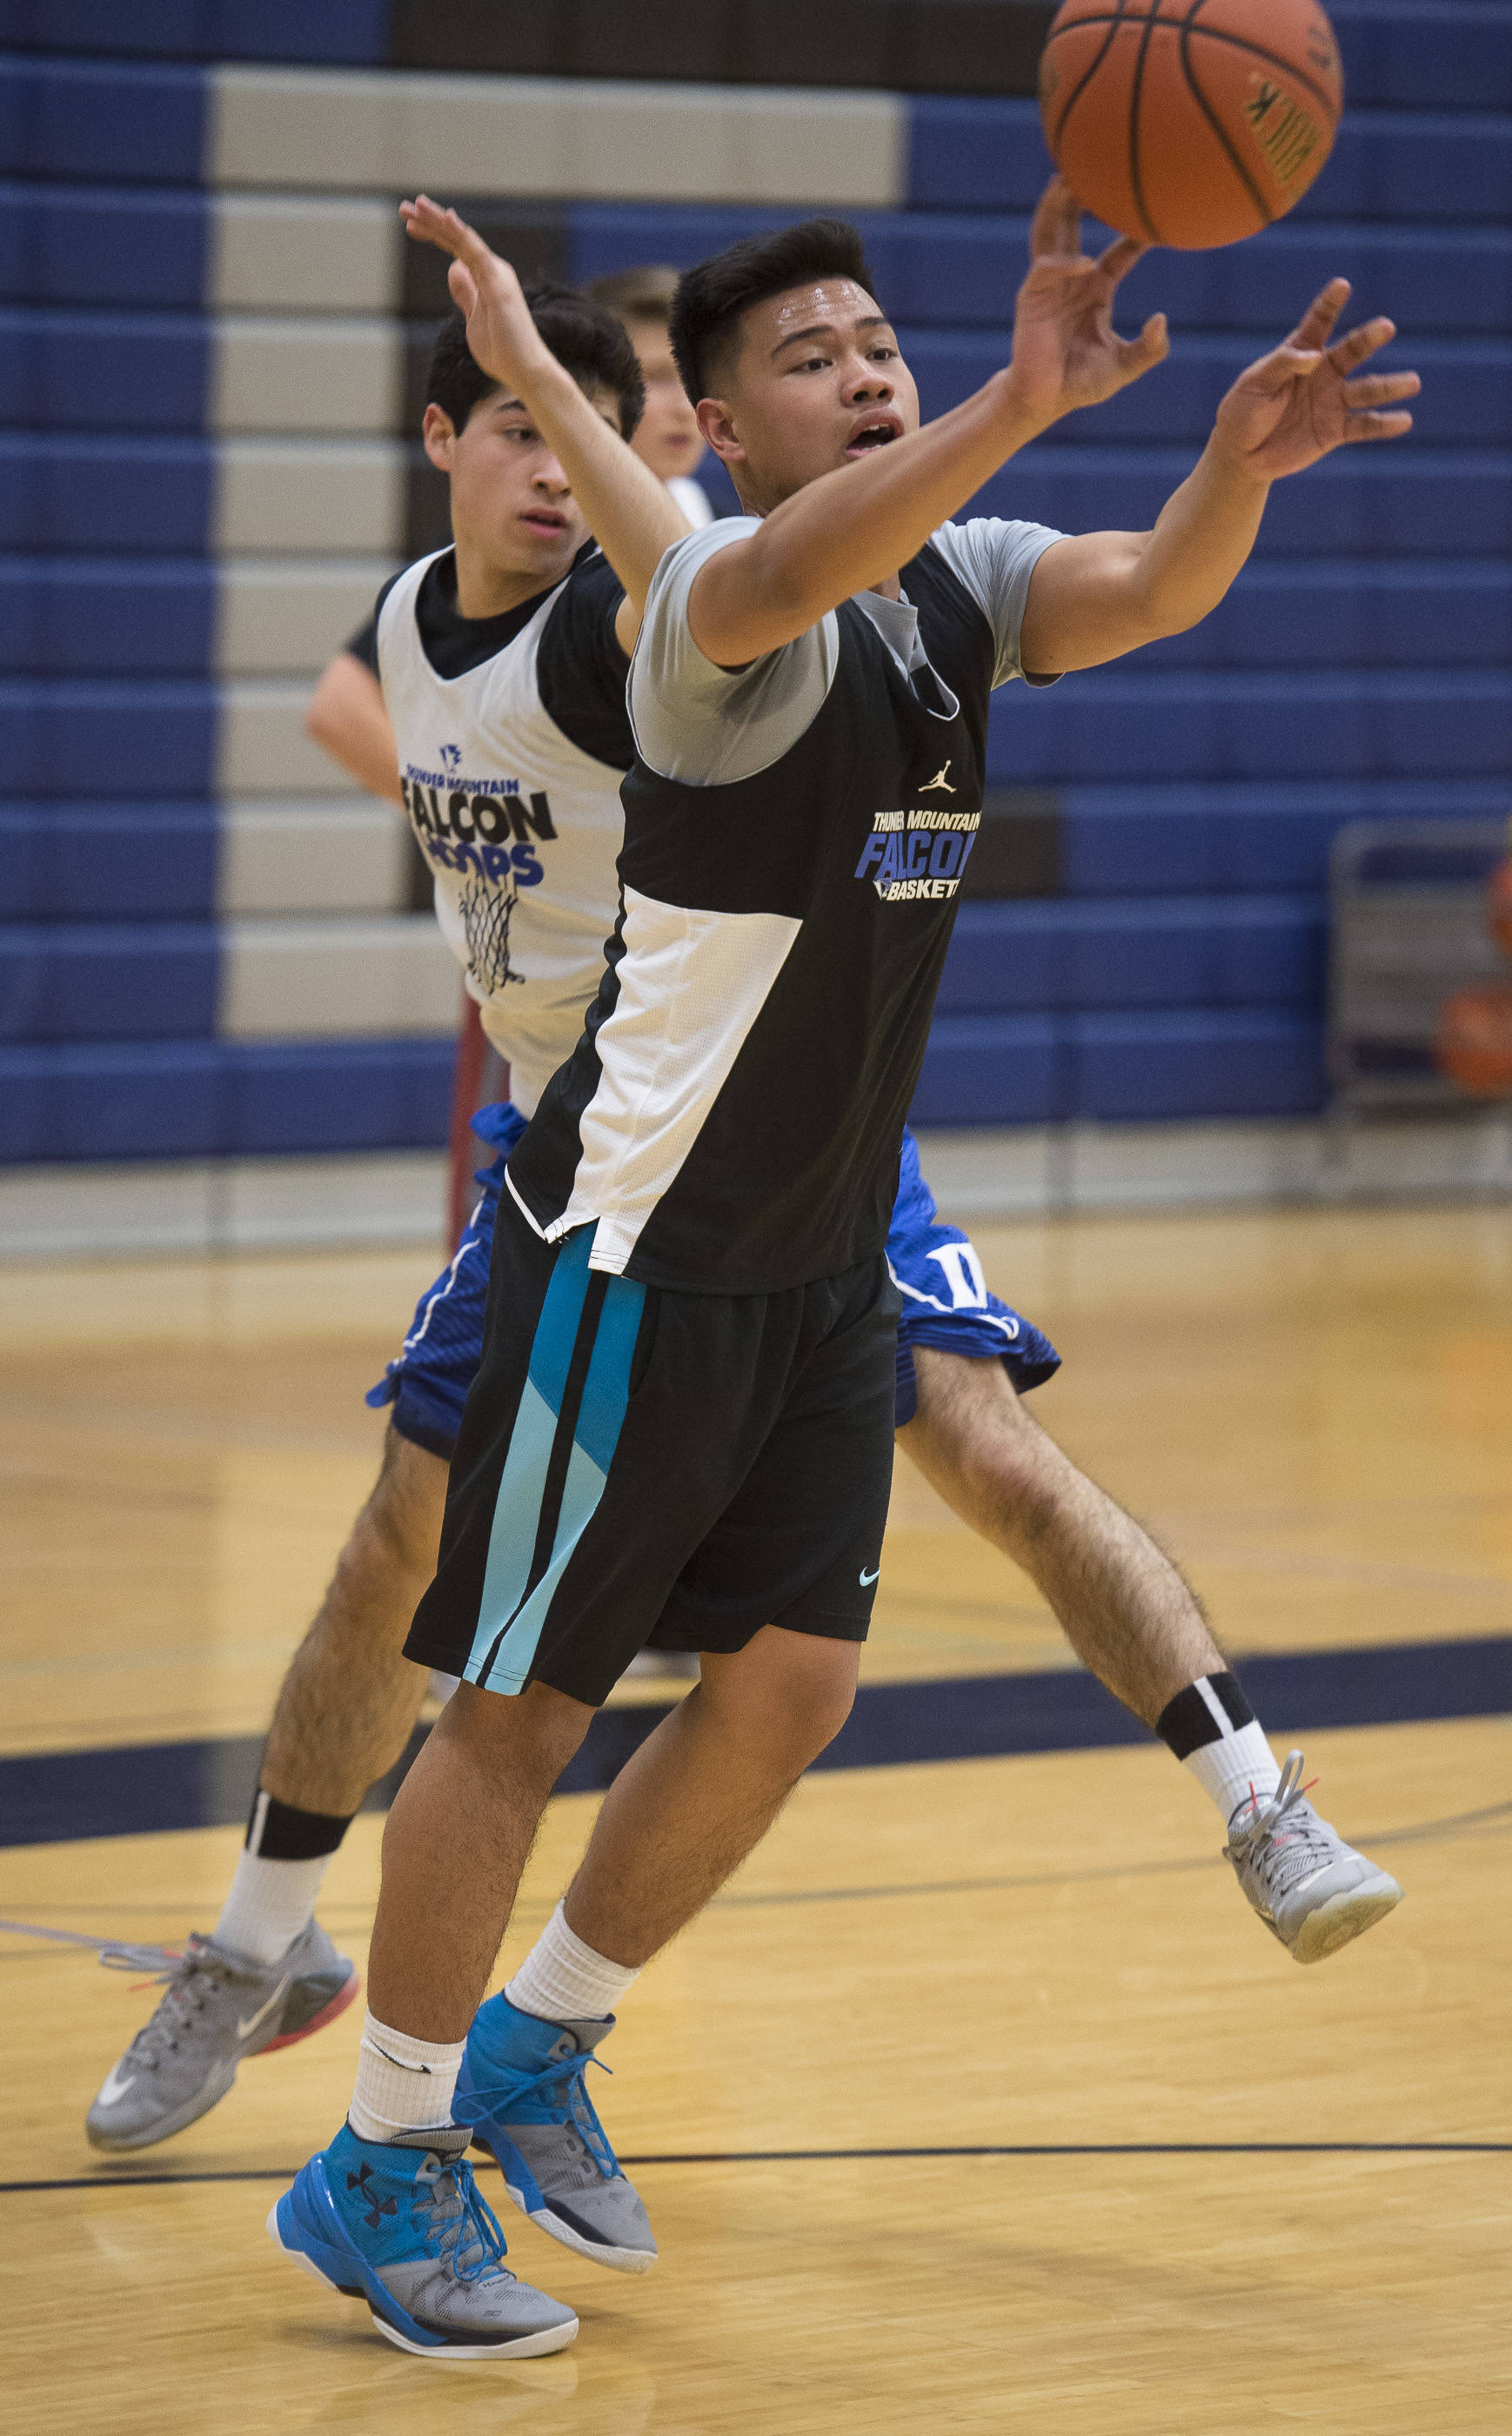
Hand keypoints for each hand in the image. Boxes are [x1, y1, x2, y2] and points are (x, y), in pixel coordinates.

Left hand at [399, 195, 552, 400]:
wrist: (525, 371)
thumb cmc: (503, 351)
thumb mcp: (473, 318)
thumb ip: (465, 293)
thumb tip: (453, 268)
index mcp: (486, 277)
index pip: (456, 248)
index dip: (433, 234)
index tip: (410, 226)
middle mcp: (492, 269)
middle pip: (457, 238)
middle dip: (430, 221)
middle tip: (404, 208)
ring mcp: (496, 274)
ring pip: (463, 238)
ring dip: (439, 220)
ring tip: (416, 204)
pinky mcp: (497, 282)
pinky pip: (475, 251)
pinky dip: (460, 233)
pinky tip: (445, 218)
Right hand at [1002, 179, 1169, 431]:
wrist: (1047, 402)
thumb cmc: (1082, 384)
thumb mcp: (1126, 366)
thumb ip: (1150, 349)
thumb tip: (1161, 320)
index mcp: (1096, 288)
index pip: (1119, 251)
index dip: (1135, 232)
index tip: (1157, 214)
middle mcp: (1072, 278)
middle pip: (1075, 224)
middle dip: (1082, 195)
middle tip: (1100, 164)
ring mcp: (1049, 284)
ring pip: (1051, 233)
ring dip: (1057, 206)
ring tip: (1066, 179)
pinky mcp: (1031, 298)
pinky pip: (1046, 269)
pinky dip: (1063, 263)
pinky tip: (1083, 262)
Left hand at [1211, 280, 1419, 482]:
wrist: (1241, 454)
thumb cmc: (1243, 411)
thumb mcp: (1253, 384)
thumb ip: (1282, 365)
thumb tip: (1314, 357)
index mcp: (1300, 353)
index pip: (1318, 322)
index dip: (1330, 304)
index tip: (1342, 285)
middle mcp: (1323, 372)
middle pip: (1351, 351)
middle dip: (1368, 339)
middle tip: (1386, 327)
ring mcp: (1332, 401)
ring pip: (1367, 390)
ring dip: (1390, 386)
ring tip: (1413, 383)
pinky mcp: (1336, 431)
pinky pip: (1364, 426)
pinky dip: (1384, 424)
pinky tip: (1404, 421)